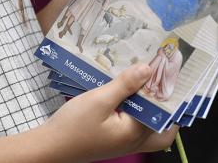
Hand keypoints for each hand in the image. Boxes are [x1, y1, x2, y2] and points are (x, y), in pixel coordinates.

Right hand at [41, 63, 177, 161]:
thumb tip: (148, 70)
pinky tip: (126, 94)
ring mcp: (124, 143)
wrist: (49, 147)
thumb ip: (125, 85)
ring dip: (152, 109)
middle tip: (162, 82)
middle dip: (167, 106)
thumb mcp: (99, 100)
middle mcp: (135, 141)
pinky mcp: (114, 139)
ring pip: (150, 127)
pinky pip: (135, 126)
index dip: (168, 91)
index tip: (167, 70)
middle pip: (164, 127)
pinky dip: (137, 112)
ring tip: (146, 86)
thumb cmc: (73, 126)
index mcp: (136, 133)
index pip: (164, 112)